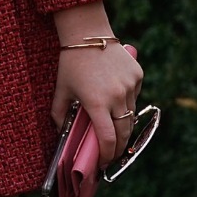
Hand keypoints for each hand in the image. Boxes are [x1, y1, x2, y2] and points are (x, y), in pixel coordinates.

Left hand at [52, 3, 142, 166]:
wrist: (88, 33)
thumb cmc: (71, 63)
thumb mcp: (61, 90)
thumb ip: (58, 115)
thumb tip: (61, 134)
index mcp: (96, 103)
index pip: (107, 139)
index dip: (106, 156)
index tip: (102, 163)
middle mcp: (116, 96)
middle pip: (123, 133)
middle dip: (118, 148)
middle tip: (111, 154)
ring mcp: (130, 85)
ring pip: (131, 115)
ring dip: (123, 124)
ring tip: (113, 128)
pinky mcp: (137, 75)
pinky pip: (135, 96)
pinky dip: (127, 102)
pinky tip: (116, 98)